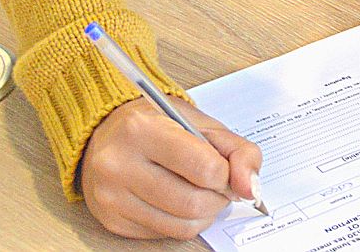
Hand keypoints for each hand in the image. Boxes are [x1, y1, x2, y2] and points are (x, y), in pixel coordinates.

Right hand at [80, 95, 263, 239]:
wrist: (108, 132)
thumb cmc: (160, 124)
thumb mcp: (203, 124)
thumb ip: (238, 152)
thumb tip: (251, 189)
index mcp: (142, 129)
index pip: (204, 168)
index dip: (226, 175)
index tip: (225, 170)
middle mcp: (119, 164)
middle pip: (193, 203)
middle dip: (218, 198)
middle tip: (217, 185)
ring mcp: (111, 196)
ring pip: (181, 225)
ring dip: (204, 214)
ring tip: (200, 193)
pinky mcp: (112, 220)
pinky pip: (163, 235)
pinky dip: (181, 222)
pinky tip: (176, 200)